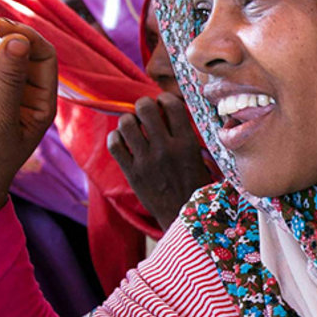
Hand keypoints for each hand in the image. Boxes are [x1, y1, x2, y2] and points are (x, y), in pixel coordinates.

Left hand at [107, 94, 215, 229]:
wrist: (184, 218)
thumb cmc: (197, 187)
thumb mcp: (202, 160)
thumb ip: (191, 136)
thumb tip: (176, 114)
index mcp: (187, 143)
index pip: (172, 104)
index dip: (164, 99)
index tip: (163, 104)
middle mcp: (166, 149)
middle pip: (145, 108)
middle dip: (144, 105)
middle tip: (146, 113)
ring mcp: (146, 161)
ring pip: (126, 123)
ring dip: (129, 120)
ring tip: (134, 127)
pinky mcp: (132, 173)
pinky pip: (114, 144)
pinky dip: (116, 138)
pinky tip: (124, 141)